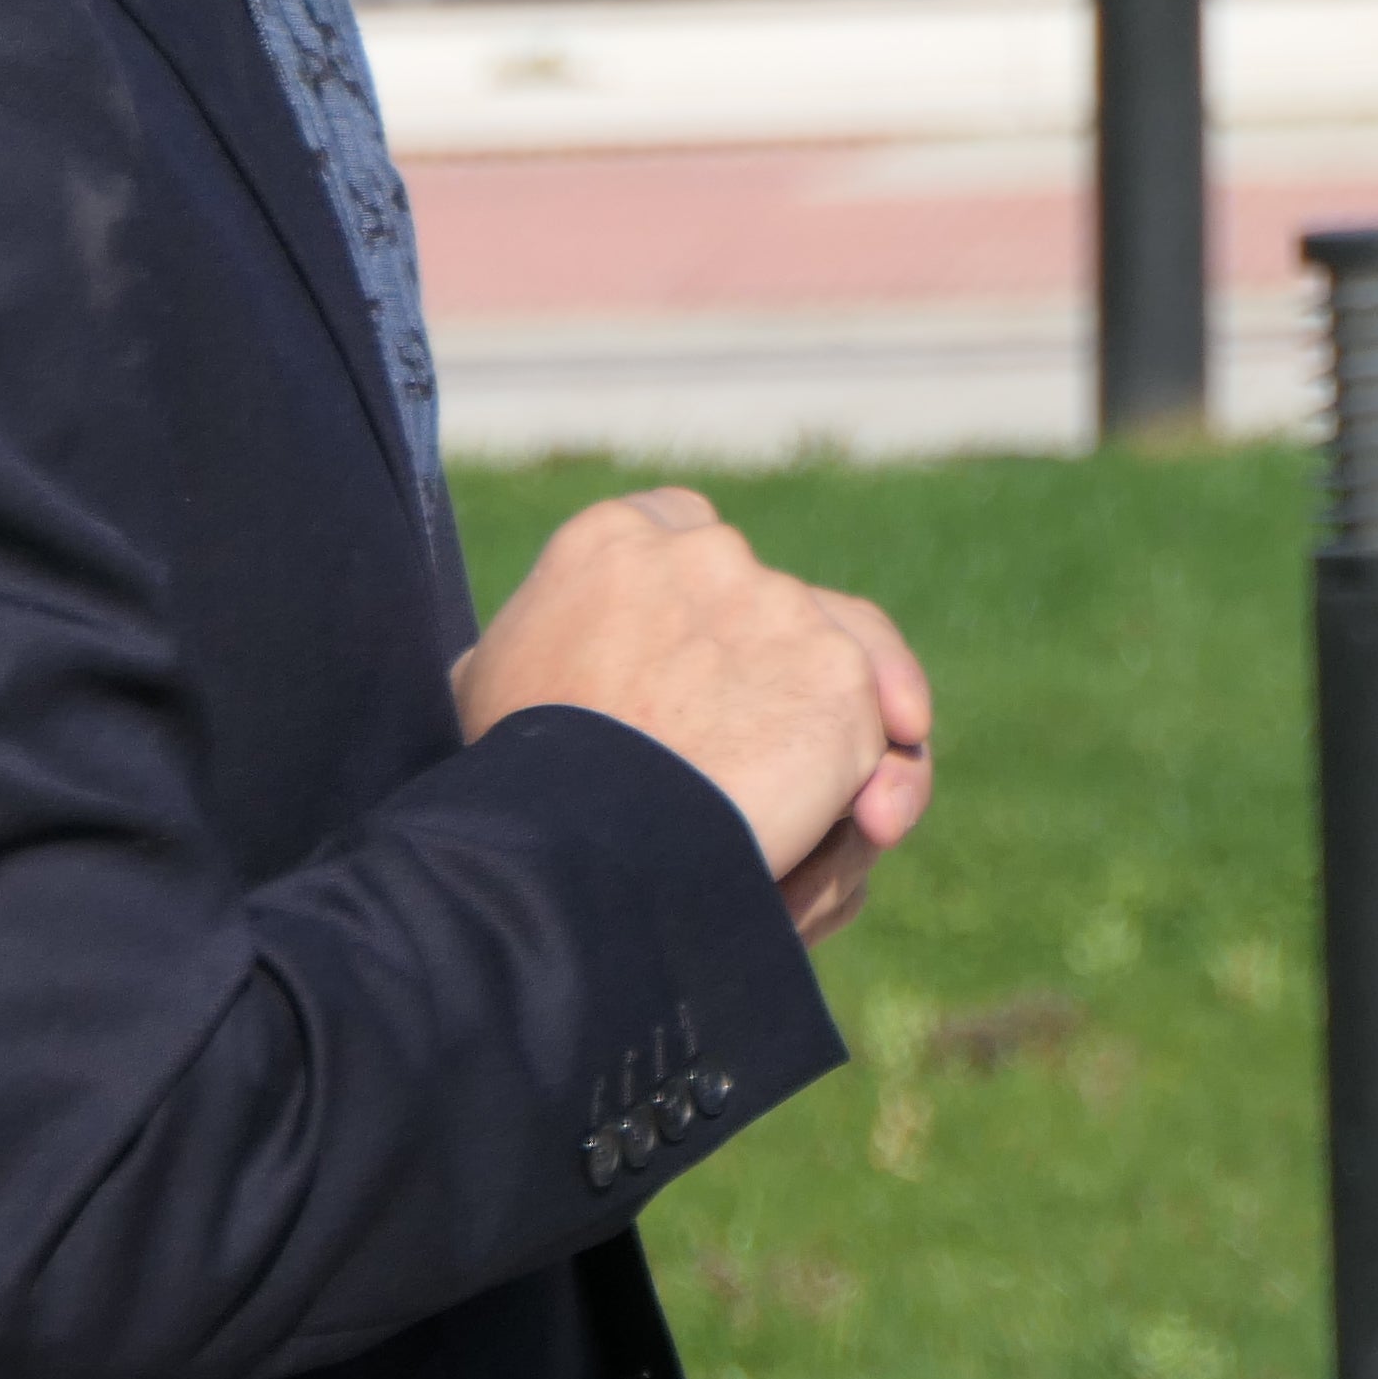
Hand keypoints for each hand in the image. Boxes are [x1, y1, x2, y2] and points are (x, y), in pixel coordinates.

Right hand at [455, 489, 937, 938]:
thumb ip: (544, 636)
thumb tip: (556, 639)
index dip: (700, 600)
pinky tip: (868, 818)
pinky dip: (886, 773)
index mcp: (614, 538)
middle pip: (767, 600)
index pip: (679, 530)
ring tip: (829, 809)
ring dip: (832, 728)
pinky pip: (879, 724)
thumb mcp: (492, 681)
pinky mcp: (839, 672)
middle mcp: (706, 553)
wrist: (572, 847)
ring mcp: (780, 607)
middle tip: (746, 756)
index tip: (701, 657)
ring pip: (833, 661)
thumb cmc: (514, 783)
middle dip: (770, 670)